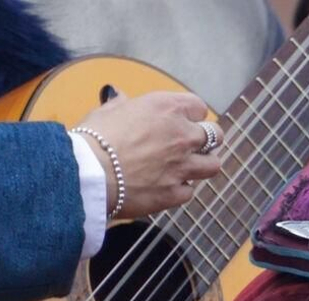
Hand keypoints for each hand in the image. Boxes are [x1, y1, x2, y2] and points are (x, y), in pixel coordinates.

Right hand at [79, 90, 227, 220]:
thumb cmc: (96, 138)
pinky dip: (182, 189)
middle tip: (195, 144)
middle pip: (215, 134)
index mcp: (166, 108)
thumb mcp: (110, 110)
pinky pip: (190, 191)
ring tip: (190, 166)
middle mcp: (181, 135)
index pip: (199, 106)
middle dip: (207, 138)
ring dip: (204, 164)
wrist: (92, 173)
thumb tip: (121, 99)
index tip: (186, 120)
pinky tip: (169, 186)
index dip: (192, 114)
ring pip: (213, 165)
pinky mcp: (176, 193)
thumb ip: (124, 104)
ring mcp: (182, 166)